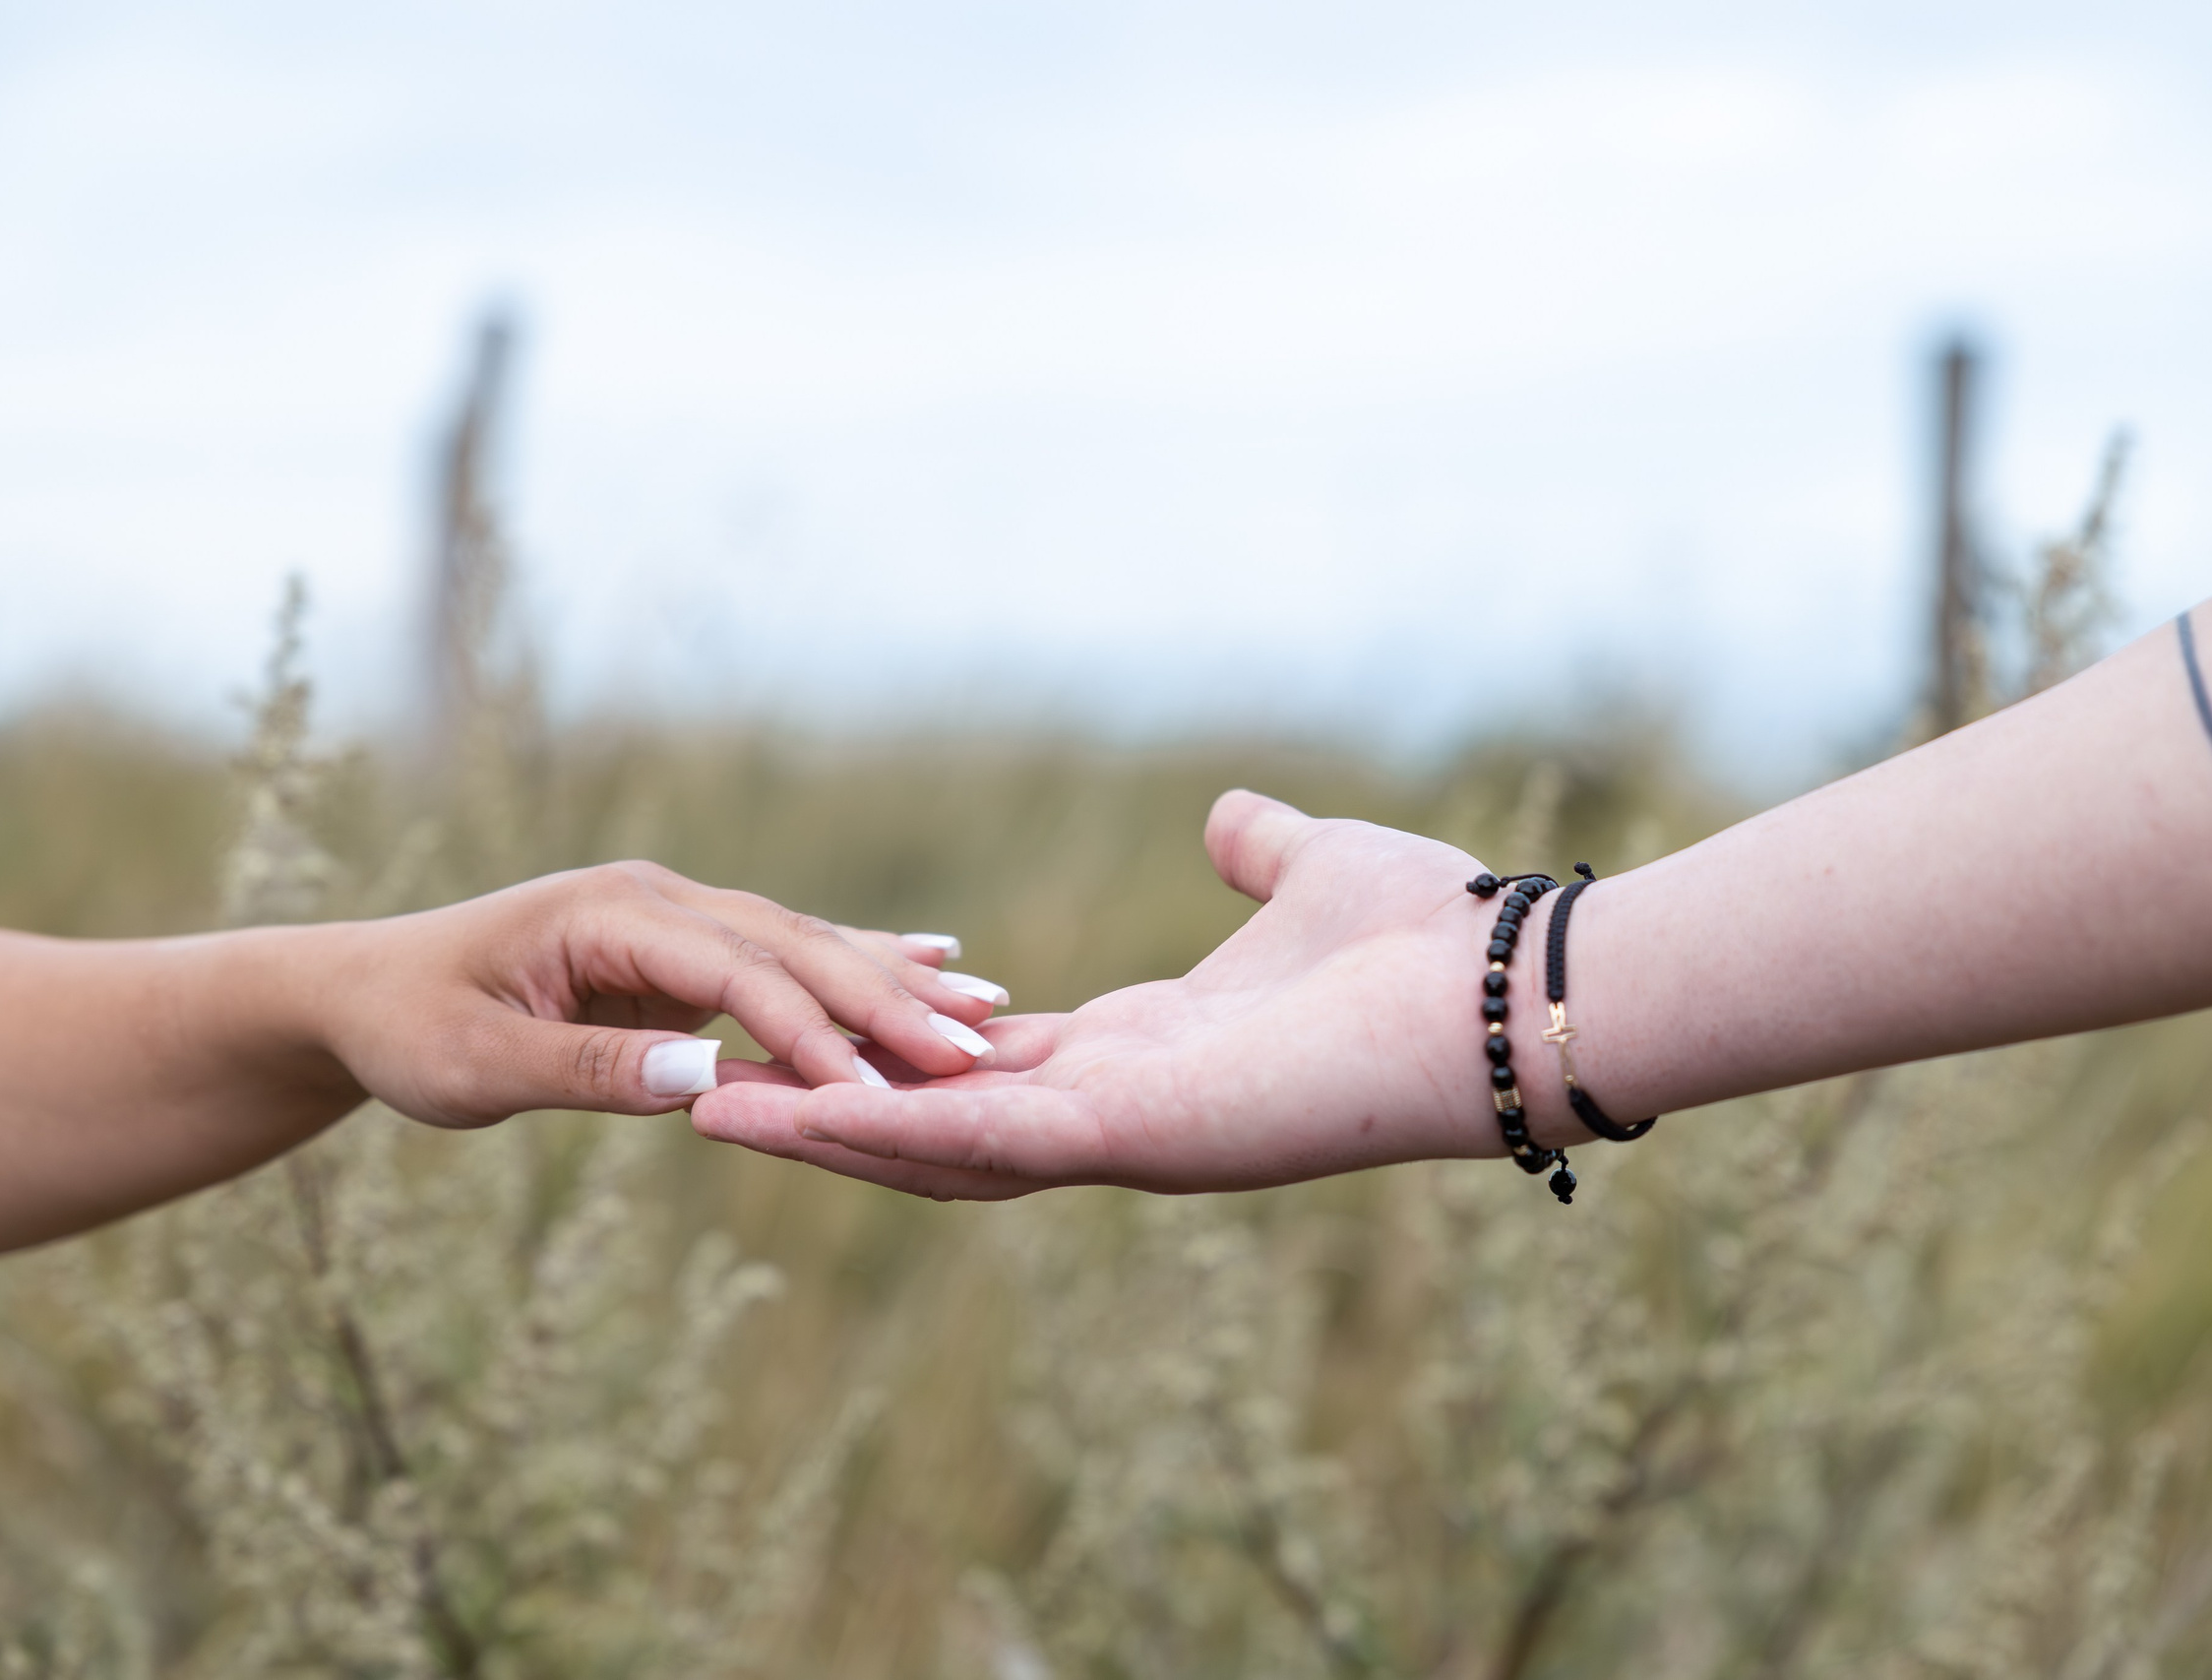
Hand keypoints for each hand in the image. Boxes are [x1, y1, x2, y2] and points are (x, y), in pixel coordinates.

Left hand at [311, 863, 1001, 1127]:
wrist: (367, 991)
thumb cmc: (412, 1030)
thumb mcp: (481, 1066)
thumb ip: (593, 1069)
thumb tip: (707, 1085)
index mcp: (610, 914)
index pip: (737, 973)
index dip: (813, 1032)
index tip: (881, 1091)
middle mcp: (657, 899)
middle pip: (793, 945)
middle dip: (886, 998)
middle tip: (976, 1048)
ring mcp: (675, 915)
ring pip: (803, 944)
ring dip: (891, 980)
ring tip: (986, 1009)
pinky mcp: (682, 946)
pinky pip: (784, 957)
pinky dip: (857, 966)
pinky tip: (931, 964)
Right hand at [690, 791, 1532, 1197]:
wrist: (1508, 994)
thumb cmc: (1433, 942)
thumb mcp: (1314, 867)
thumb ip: (1259, 850)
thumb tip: (1232, 820)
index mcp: (1151, 1053)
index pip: (991, 1069)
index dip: (895, 1056)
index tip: (806, 1039)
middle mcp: (1124, 1111)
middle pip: (939, 1124)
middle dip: (825, 1115)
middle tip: (706, 1098)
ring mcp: (1124, 1134)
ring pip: (937, 1148)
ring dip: (821, 1135)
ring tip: (703, 1112)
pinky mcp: (1135, 1134)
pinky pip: (979, 1141)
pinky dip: (874, 1129)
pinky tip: (779, 1111)